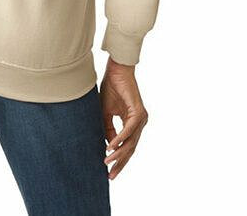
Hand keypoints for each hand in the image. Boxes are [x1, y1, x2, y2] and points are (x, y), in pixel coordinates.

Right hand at [99, 56, 148, 179]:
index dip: (119, 159)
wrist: (116, 70)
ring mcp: (141, 118)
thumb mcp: (106, 113)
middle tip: (111, 176)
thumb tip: (108, 147)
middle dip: (120, 163)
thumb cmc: (111, 88)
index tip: (109, 171)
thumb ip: (108, 129)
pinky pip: (129, 130)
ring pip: (130, 142)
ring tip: (107, 163)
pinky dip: (119, 139)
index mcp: (133, 123)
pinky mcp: (138, 112)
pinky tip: (110, 147)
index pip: (127, 147)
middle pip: (131, 149)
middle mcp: (139, 123)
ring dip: (118, 154)